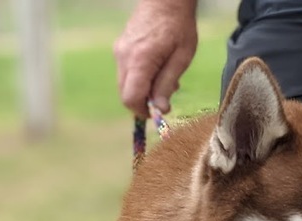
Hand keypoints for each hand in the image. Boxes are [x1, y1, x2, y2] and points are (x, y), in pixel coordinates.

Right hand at [114, 0, 197, 117]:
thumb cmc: (178, 26)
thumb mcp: (181, 58)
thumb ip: (167, 84)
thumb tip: (160, 109)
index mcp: (139, 61)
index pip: (131, 98)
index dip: (143, 111)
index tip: (159, 112)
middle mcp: (123, 57)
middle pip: (126, 94)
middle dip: (145, 102)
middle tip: (166, 95)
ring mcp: (119, 51)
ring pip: (126, 84)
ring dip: (144, 90)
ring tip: (166, 79)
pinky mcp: (120, 48)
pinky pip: (127, 73)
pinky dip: (140, 79)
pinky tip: (158, 69)